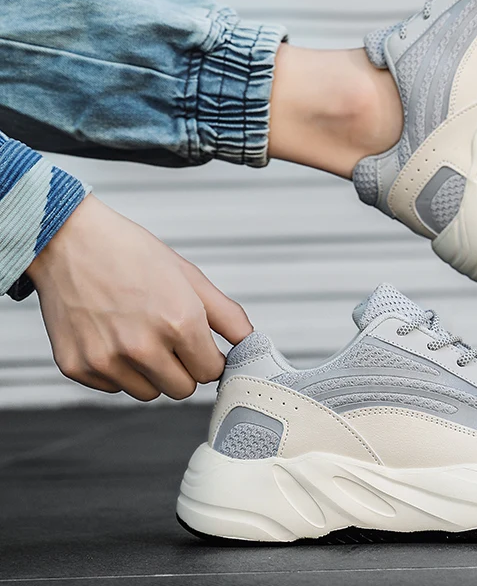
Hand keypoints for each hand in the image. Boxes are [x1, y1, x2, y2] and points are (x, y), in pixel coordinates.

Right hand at [26, 195, 251, 400]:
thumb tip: (249, 343)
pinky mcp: (78, 368)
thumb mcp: (190, 277)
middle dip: (182, 368)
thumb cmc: (132, 254)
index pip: (210, 373)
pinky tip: (110, 334)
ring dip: (150, 372)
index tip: (199, 345)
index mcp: (179, 323)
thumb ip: (226, 315)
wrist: (70, 241)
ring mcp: (107, 360)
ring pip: (148, 392)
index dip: (208, 358)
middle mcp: (144, 347)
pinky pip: (113, 387)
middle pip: (182, 389)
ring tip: (137, 332)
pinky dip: (117, 369)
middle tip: (167, 337)